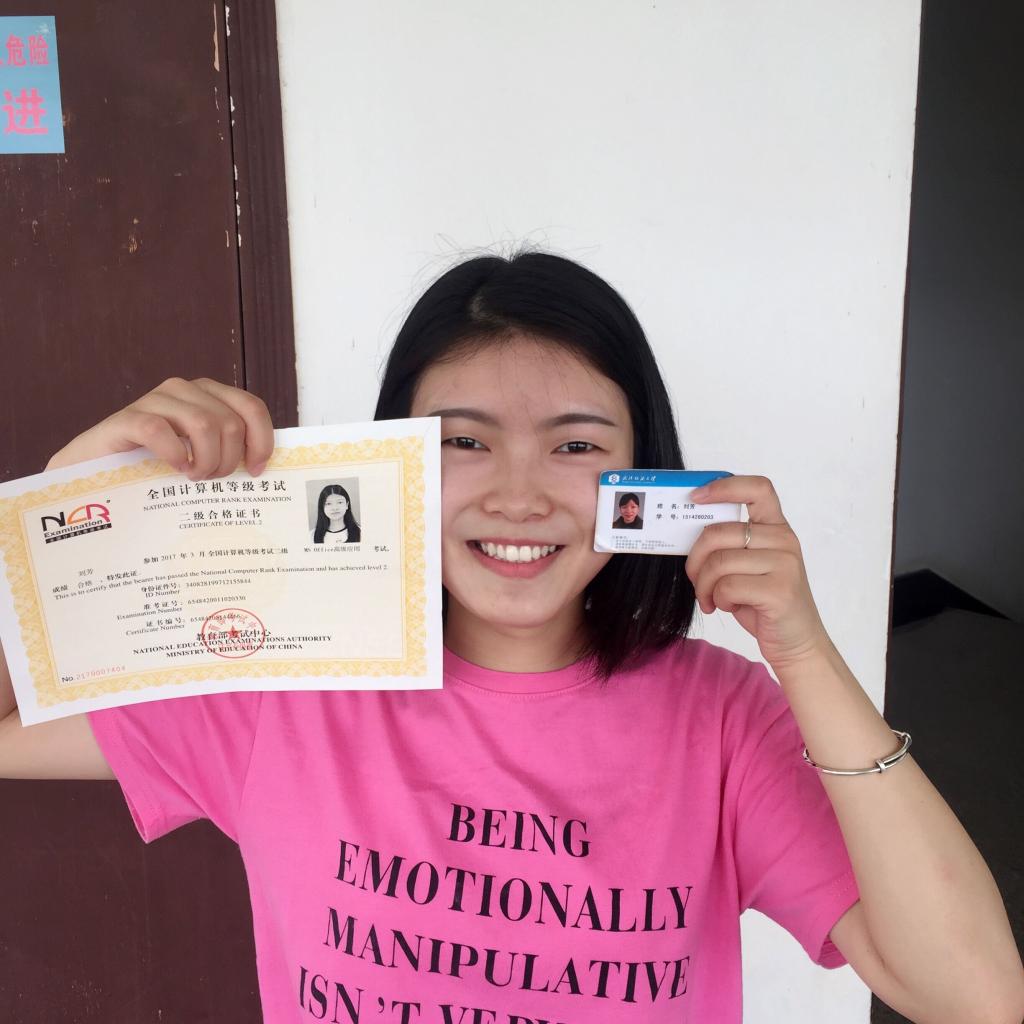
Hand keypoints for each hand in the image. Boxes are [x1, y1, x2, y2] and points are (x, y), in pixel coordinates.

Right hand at [45, 377, 274, 479]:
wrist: (96, 470)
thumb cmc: (156, 465)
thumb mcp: (200, 454)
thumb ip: (229, 450)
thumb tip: (265, 467)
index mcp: (208, 395)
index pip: (252, 407)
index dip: (261, 440)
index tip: (255, 470)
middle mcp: (184, 390)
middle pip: (230, 422)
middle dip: (228, 459)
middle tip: (212, 479)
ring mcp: (155, 400)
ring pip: (204, 424)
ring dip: (206, 460)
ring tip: (194, 477)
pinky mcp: (127, 418)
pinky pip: (161, 431)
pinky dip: (174, 454)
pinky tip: (174, 468)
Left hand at [684, 474, 830, 670]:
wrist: (797, 642)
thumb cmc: (764, 602)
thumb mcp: (749, 565)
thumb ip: (730, 545)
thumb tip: (687, 530)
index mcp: (776, 528)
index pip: (757, 488)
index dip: (723, 487)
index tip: (696, 498)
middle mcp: (784, 540)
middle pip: (718, 533)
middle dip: (695, 559)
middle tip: (695, 579)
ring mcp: (785, 564)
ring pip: (718, 562)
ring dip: (704, 585)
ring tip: (710, 598)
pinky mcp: (779, 590)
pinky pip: (727, 586)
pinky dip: (717, 599)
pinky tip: (725, 606)